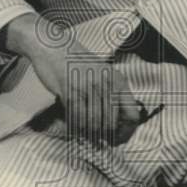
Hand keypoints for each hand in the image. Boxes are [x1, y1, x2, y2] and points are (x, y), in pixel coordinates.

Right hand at [3, 13, 142, 144]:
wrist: (54, 47)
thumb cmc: (77, 61)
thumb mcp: (102, 73)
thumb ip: (111, 94)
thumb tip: (116, 123)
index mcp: (118, 81)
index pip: (132, 114)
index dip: (126, 131)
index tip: (118, 138)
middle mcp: (106, 84)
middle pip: (111, 123)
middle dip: (104, 134)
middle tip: (97, 139)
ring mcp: (88, 88)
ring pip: (93, 123)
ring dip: (88, 131)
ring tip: (84, 131)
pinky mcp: (70, 92)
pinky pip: (77, 118)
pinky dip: (75, 126)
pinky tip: (73, 124)